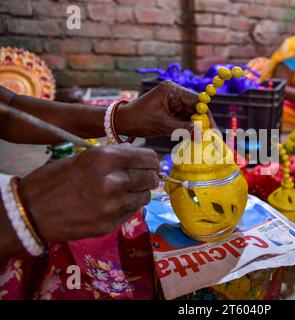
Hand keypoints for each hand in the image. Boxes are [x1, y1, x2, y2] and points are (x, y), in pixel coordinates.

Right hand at [18, 144, 159, 240]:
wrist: (32, 211)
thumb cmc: (55, 179)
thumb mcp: (85, 157)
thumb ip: (114, 156)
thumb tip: (138, 155)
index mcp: (106, 158)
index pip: (148, 158)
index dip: (150, 161)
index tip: (149, 164)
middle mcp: (114, 181)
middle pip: (151, 178)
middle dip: (148, 177)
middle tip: (141, 178)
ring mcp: (114, 205)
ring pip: (145, 196)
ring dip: (139, 193)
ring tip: (125, 191)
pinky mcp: (111, 224)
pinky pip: (133, 211)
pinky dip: (128, 206)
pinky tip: (113, 204)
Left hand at [115, 80, 208, 136]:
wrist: (121, 122)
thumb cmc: (138, 120)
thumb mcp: (162, 125)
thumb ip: (183, 129)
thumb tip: (201, 135)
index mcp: (172, 90)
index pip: (196, 101)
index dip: (206, 115)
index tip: (212, 129)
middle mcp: (174, 92)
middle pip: (195, 107)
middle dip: (202, 122)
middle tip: (211, 137)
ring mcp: (172, 101)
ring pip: (191, 114)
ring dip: (196, 126)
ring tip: (204, 139)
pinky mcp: (170, 109)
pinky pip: (184, 118)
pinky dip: (189, 127)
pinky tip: (194, 137)